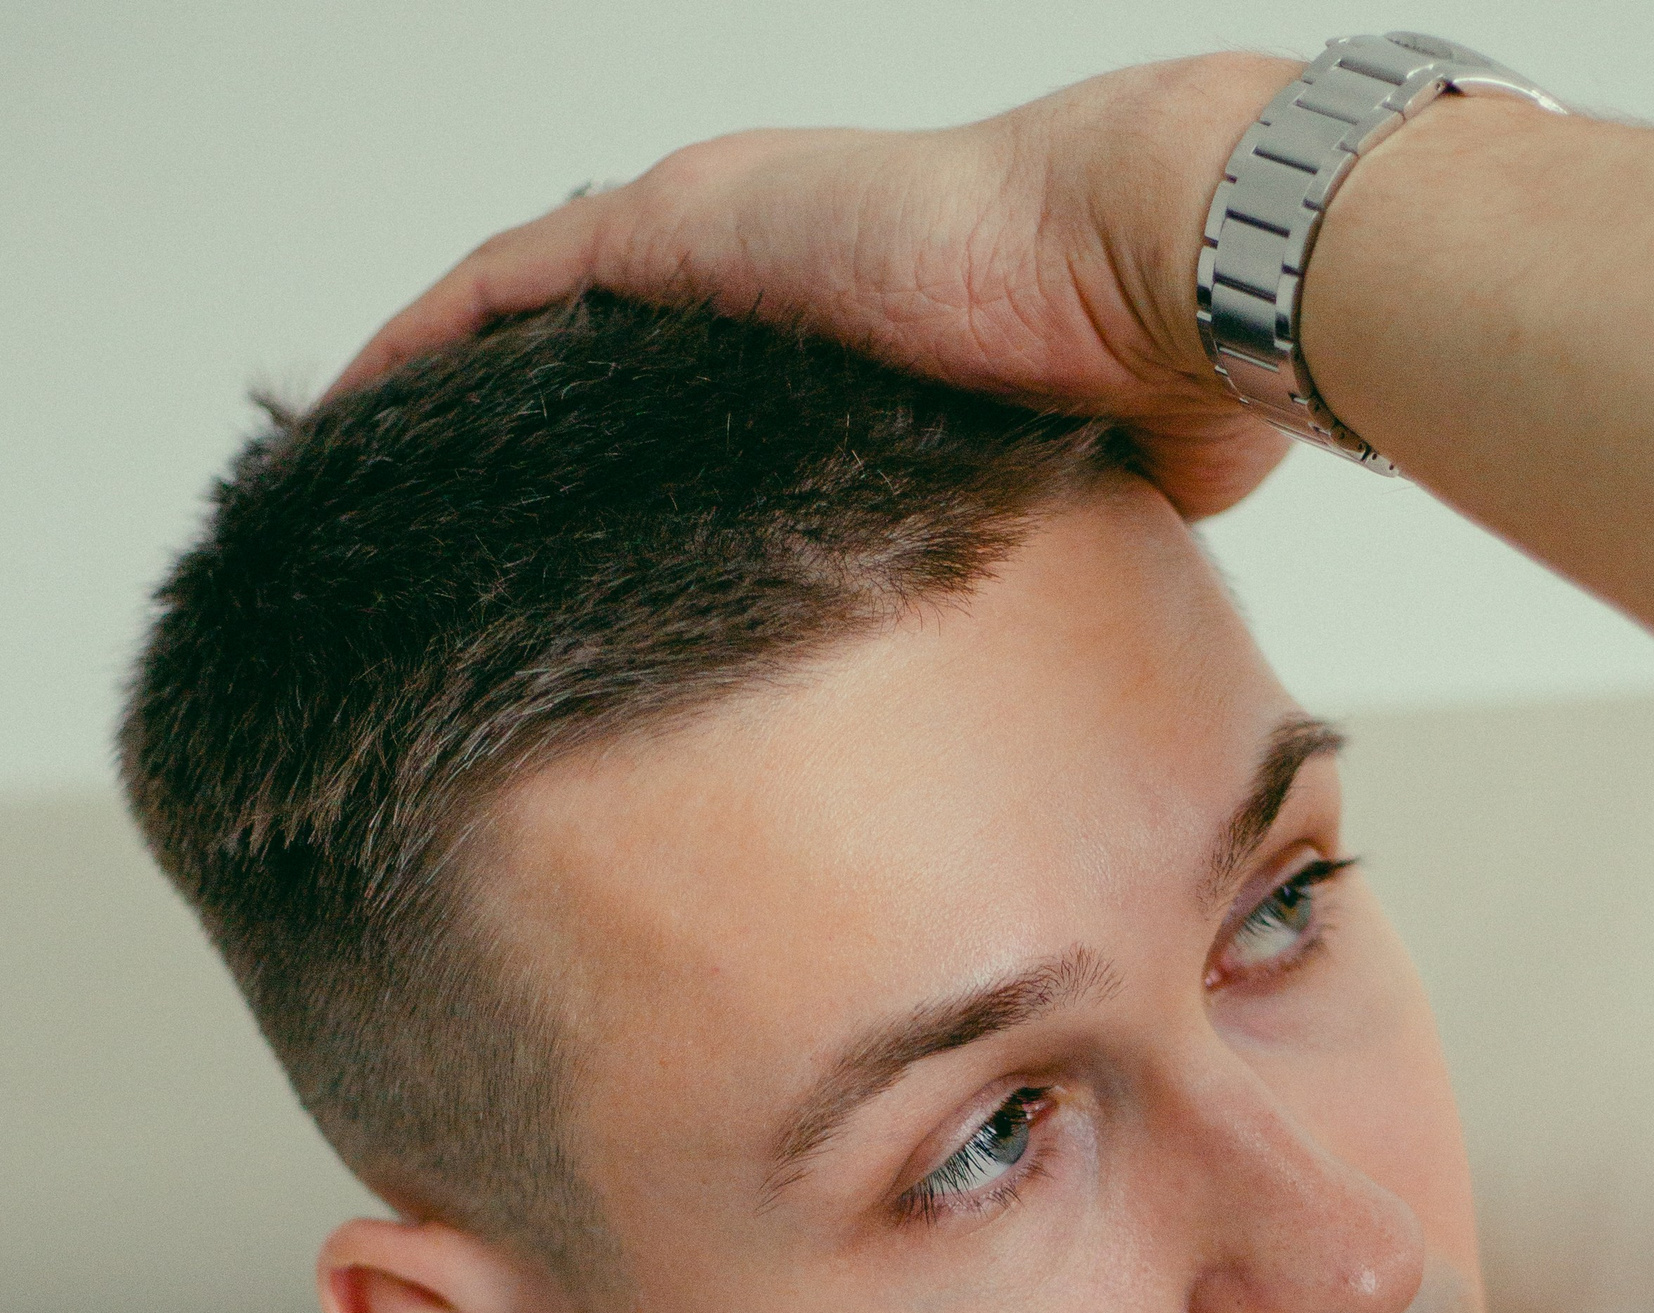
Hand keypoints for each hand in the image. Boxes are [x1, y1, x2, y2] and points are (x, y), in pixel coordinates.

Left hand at [326, 55, 1295, 519]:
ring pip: (533, 311)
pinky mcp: (683, 234)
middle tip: (431, 514)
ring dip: (447, 384)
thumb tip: (1082, 607)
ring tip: (360, 471)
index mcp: (850, 325)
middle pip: (594, 344)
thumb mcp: (1085, 479)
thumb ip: (1044, 527)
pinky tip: (356, 412)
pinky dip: (426, 344)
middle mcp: (765, 263)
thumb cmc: (1157, 361)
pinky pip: (509, 289)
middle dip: (514, 423)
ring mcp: (715, 235)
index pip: (696, 388)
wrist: (1167, 265)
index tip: (563, 533)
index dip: (618, 450)